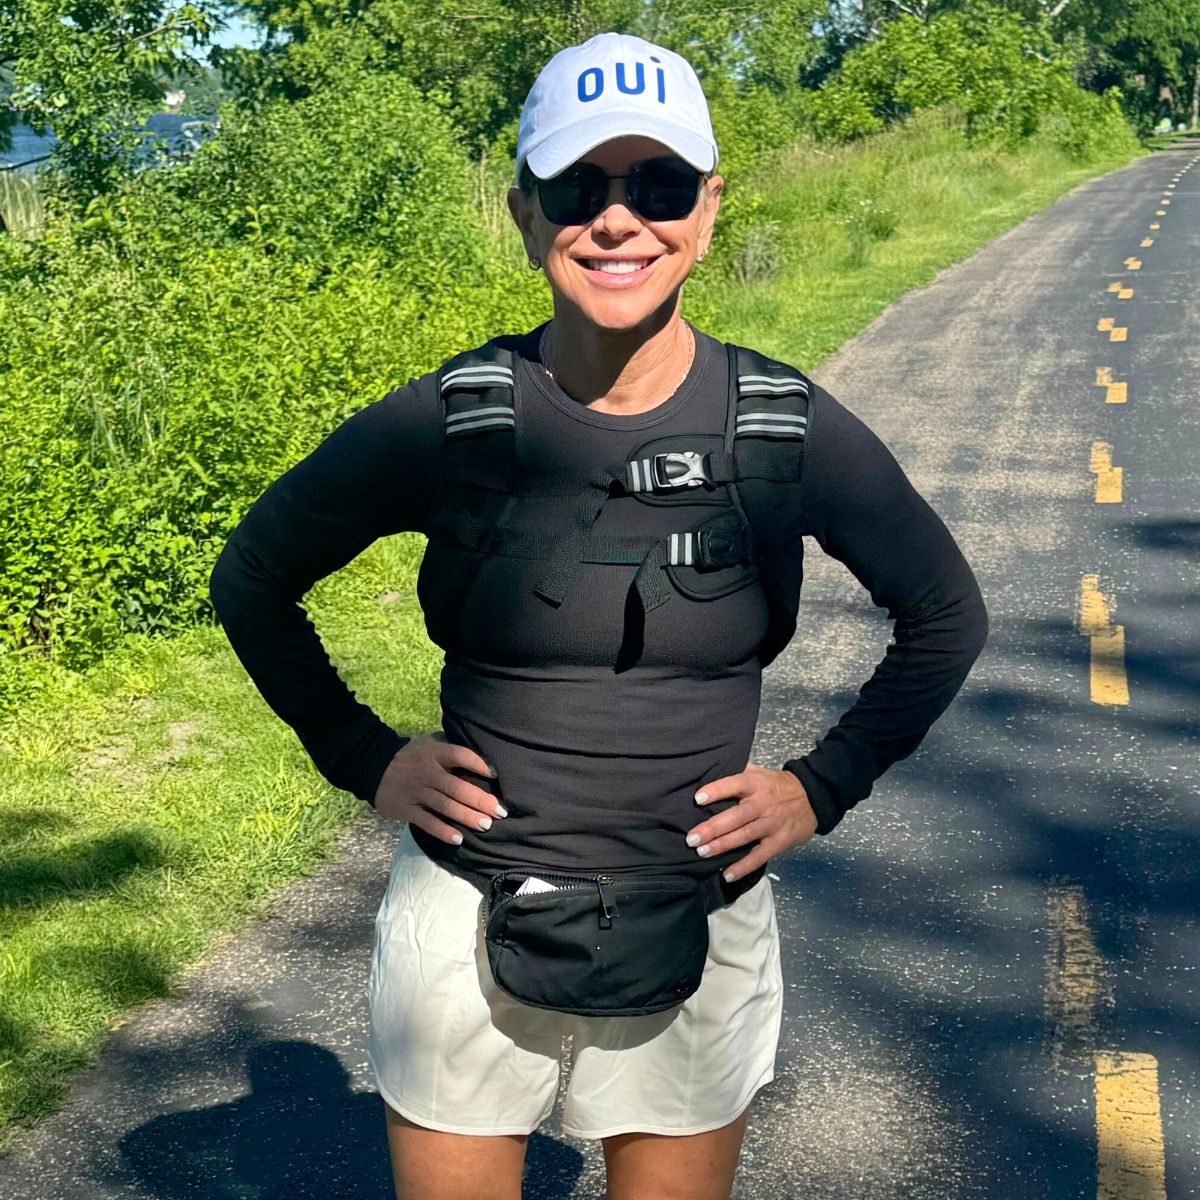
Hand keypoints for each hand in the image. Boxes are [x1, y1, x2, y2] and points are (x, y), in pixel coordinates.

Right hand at [372, 731, 506, 844]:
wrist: (371, 765)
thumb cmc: (408, 754)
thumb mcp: (428, 743)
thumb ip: (449, 747)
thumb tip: (478, 755)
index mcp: (434, 753)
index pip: (459, 755)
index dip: (478, 764)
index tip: (494, 774)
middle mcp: (427, 773)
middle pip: (457, 787)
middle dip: (481, 800)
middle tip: (500, 811)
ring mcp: (416, 792)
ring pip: (446, 807)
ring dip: (467, 817)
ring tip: (486, 825)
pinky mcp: (406, 809)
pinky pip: (427, 822)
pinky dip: (443, 831)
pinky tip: (459, 839)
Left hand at [684, 763, 817, 881]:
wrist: (812, 798)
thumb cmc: (776, 785)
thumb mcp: (759, 773)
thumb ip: (737, 772)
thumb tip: (709, 769)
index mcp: (756, 784)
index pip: (734, 785)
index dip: (717, 791)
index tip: (698, 799)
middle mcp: (762, 804)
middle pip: (736, 816)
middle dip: (712, 828)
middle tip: (692, 838)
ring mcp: (771, 825)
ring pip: (744, 836)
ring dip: (722, 846)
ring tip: (702, 852)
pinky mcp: (779, 842)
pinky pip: (759, 856)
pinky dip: (743, 867)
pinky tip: (727, 874)